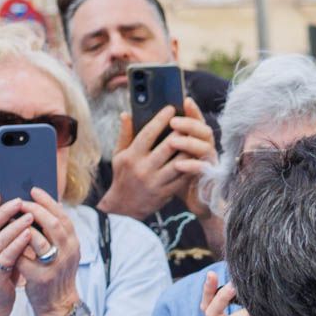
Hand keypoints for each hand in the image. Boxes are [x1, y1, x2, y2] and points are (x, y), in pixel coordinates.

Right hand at [0, 190, 36, 315]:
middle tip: (19, 200)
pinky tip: (28, 235)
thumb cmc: (3, 275)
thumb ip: (9, 237)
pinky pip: (7, 256)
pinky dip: (18, 244)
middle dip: (3, 211)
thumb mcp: (4, 252)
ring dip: (14, 226)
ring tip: (29, 215)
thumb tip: (25, 214)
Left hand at [16, 188, 82, 315]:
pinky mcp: (41, 278)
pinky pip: (24, 258)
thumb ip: (54, 234)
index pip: (63, 216)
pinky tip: (6, 240)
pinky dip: (14, 247)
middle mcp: (69, 252)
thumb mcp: (63, 252)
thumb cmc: (55, 273)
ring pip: (38, 239)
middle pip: (53, 223)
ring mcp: (55, 265)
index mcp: (74, 243)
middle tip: (19, 202)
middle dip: (34, 210)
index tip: (33, 190)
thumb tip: (38, 208)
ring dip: (22, 227)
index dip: (48, 201)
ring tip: (10, 219)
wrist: (58, 305)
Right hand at [97, 98, 215, 220]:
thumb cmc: (123, 176)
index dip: (160, 120)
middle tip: (189, 121)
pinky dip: (192, 166)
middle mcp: (143, 168)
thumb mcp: (119, 155)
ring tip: (196, 137)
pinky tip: (197, 156)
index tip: (170, 109)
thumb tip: (126, 114)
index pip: (147, 134)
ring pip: (179, 162)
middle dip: (180, 132)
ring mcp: (155, 181)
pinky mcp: (165, 192)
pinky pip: (182, 177)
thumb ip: (124, 134)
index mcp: (131, 156)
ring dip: (189, 149)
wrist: (123, 207)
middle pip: (167, 146)